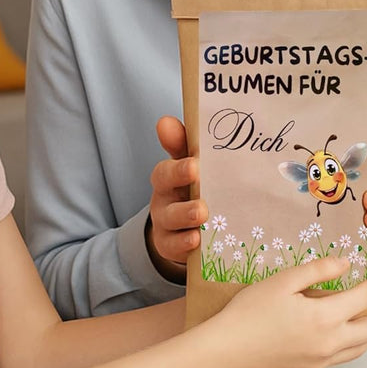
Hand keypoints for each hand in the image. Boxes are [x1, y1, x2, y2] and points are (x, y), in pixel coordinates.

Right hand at [146, 116, 208, 276]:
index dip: (177, 164)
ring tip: (202, 213)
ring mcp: (166, 223)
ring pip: (170, 218)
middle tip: (197, 174)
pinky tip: (198, 240)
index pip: (167, 166)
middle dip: (179, 179)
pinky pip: (174, 245)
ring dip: (186, 214)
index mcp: (170, 176)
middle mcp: (164, 197)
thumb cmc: (192, 191)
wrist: (184, 231)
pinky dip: (185, 243)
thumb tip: (165, 121)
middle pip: (164, 187)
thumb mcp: (189, 168)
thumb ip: (183, 145)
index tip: (194, 162)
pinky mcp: (170, 246)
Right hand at [210, 258, 366, 367]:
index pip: (362, 298)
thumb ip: (318, 271)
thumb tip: (346, 264)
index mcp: (324, 318)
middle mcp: (328, 345)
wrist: (224, 351)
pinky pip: (340, 358)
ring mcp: (319, 362)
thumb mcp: (283, 281)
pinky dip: (352, 343)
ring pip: (359, 349)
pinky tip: (343, 332)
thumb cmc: (248, 313)